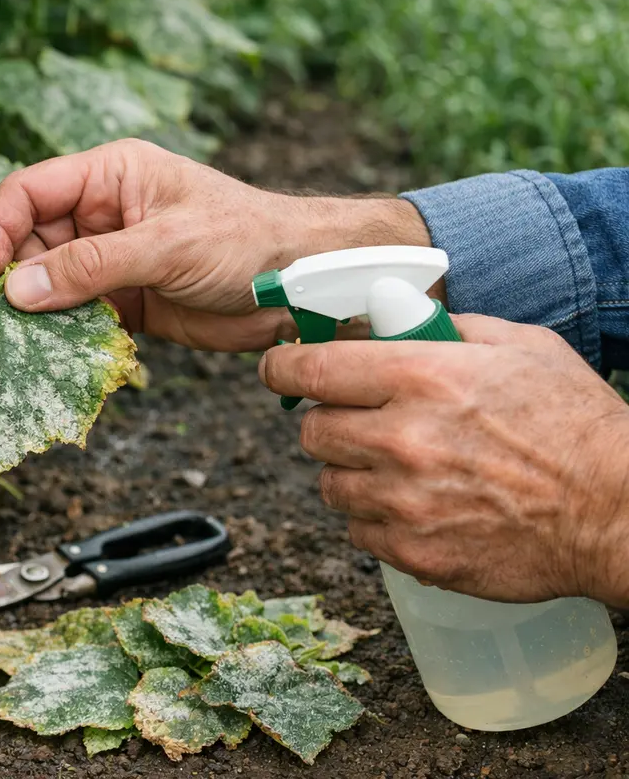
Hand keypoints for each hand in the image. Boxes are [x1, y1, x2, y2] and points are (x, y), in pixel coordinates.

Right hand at [0, 139, 431, 351]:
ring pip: (49, 284)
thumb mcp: (165, 245)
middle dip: (11, 278)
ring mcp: (110, 261)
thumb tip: (17, 290)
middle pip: (30, 242)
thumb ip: (90, 266)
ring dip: (33, 313)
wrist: (299, 287)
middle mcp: (101, 215)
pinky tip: (48, 357)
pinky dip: (60, 337)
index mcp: (108, 177)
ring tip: (14, 345)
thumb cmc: (244, 240)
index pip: (30, 193)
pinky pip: (75, 317)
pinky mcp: (124, 303)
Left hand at [260, 315, 628, 605]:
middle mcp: (402, 439)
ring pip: (329, 484)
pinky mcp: (413, 551)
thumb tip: (385, 322)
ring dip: (351, 473)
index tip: (278, 369)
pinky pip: (357, 530)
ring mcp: (404, 502)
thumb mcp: (517, 346)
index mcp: (422, 377)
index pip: (309, 370)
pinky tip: (417, 505)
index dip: (282, 368)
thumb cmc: (573, 424)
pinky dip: (376, 518)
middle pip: (310, 431)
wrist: (618, 511)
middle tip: (359, 421)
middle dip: (328, 422)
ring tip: (398, 467)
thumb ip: (443, 329)